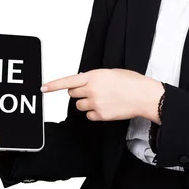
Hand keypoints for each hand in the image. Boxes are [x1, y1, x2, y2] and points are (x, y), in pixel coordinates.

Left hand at [40, 68, 155, 121]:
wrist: (144, 96)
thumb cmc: (132, 82)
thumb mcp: (111, 73)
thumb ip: (94, 77)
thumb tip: (82, 80)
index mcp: (94, 76)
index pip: (68, 81)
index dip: (53, 85)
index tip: (43, 88)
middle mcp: (92, 89)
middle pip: (72, 94)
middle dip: (78, 92)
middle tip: (91, 91)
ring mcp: (95, 103)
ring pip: (79, 106)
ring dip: (86, 103)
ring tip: (101, 99)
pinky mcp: (100, 115)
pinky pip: (89, 115)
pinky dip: (94, 113)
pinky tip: (106, 107)